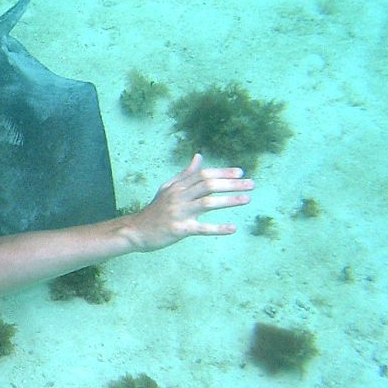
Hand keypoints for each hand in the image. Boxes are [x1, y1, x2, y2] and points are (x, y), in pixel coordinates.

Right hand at [128, 154, 254, 251]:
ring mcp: (179, 213)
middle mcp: (178, 197)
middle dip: (231, 184)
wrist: (136, 231)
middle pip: (208, 185)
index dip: (222, 172)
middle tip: (251, 184)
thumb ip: (185, 174)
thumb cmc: (154, 210)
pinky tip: (233, 228)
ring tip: (247, 199)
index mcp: (177, 186)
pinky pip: (202, 229)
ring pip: (207, 203)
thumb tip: (199, 157)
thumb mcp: (167, 189)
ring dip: (229, 200)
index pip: (203, 174)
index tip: (240, 172)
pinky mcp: (180, 230)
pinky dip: (218, 228)